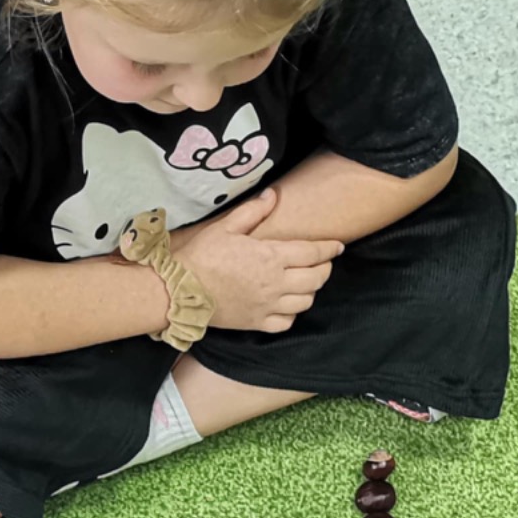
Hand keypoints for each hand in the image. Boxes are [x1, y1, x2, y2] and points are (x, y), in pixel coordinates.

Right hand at [171, 186, 343, 332]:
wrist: (180, 290)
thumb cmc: (202, 256)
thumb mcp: (226, 226)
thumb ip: (254, 211)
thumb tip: (273, 195)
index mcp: (271, 257)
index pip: (314, 253)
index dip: (329, 248)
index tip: (337, 245)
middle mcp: (276, 283)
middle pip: (317, 278)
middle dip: (325, 268)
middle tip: (322, 262)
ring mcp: (268, 305)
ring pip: (306, 301)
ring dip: (311, 290)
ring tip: (306, 281)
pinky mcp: (257, 322)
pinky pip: (287, 322)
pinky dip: (293, 314)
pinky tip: (287, 304)